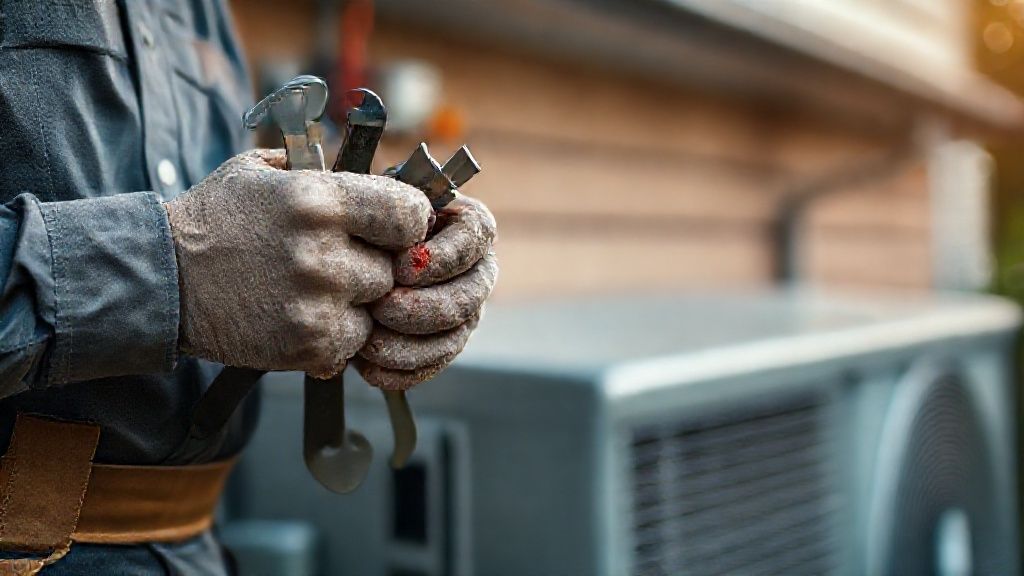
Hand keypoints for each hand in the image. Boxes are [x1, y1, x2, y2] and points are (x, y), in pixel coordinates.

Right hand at [164, 149, 430, 377]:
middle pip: (394, 268)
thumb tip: (380, 178)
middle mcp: (323, 253)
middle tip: (338, 263)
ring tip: (314, 291)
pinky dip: (336, 336)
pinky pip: (351, 343)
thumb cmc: (216, 221)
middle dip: (373, 265)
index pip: (411, 215)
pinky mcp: (306, 345)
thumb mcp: (264, 171)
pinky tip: (302, 317)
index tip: (393, 229)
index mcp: (319, 201)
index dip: (407, 224)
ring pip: (377, 307)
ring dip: (356, 303)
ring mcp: (316, 304)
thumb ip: (324, 172)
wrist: (163, 280)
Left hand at [354, 194, 497, 389]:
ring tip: (369, 343)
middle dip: (424, 308)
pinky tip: (369, 367)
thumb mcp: (370, 200)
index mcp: (466, 226)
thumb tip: (403, 230)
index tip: (403, 267)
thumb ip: (391, 205)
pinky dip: (401, 371)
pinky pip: (432, 365)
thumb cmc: (358, 220)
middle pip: (470, 296)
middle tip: (381, 308)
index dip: (445, 256)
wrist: (337, 258)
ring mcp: (463, 311)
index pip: (477, 235)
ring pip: (454, 337)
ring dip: (411, 345)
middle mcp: (474, 270)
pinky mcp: (441, 345)